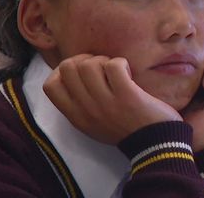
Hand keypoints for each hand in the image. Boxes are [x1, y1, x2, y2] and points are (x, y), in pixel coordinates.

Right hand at [43, 54, 181, 144]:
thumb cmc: (124, 129)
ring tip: (115, 71)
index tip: (80, 71)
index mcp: (76, 116)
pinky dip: (121, 63)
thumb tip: (72, 75)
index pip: (49, 86)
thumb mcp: (92, 124)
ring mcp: (105, 102)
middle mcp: (86, 109)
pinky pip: (114, 66)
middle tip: (100, 68)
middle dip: (84, 59)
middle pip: (67, 67)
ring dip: (104, 60)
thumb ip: (80, 105)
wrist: (154, 144)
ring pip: (89, 64)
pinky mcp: (126, 95)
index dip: (62, 70)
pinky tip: (128, 73)